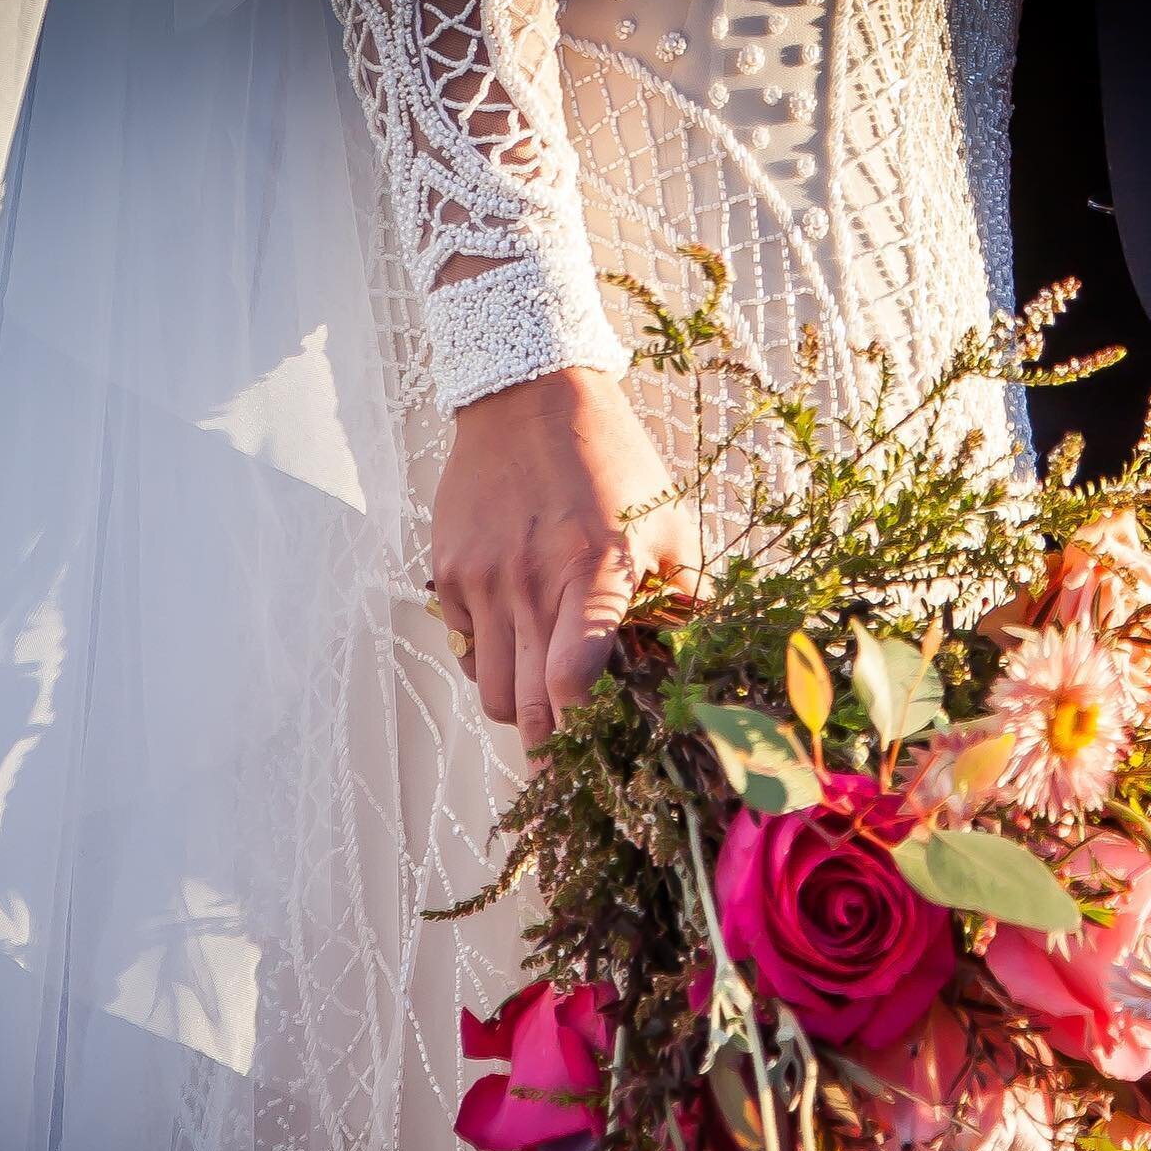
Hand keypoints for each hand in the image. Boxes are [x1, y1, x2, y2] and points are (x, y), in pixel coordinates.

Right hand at [433, 367, 699, 751]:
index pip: (572, 680)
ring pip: (488, 691)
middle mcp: (530, 583)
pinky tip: (515, 647)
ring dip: (516, 710)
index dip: (583, 725)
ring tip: (541, 703)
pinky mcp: (449, 571)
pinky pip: (464, 649)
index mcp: (595, 573)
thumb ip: (687, 594)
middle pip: (524, 706)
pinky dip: (487, 664)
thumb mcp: (668, 521)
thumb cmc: (611, 462)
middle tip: (570, 753)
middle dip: (549, 743)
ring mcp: (482, 579)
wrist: (529, 397)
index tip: (600, 738)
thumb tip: (702, 655)